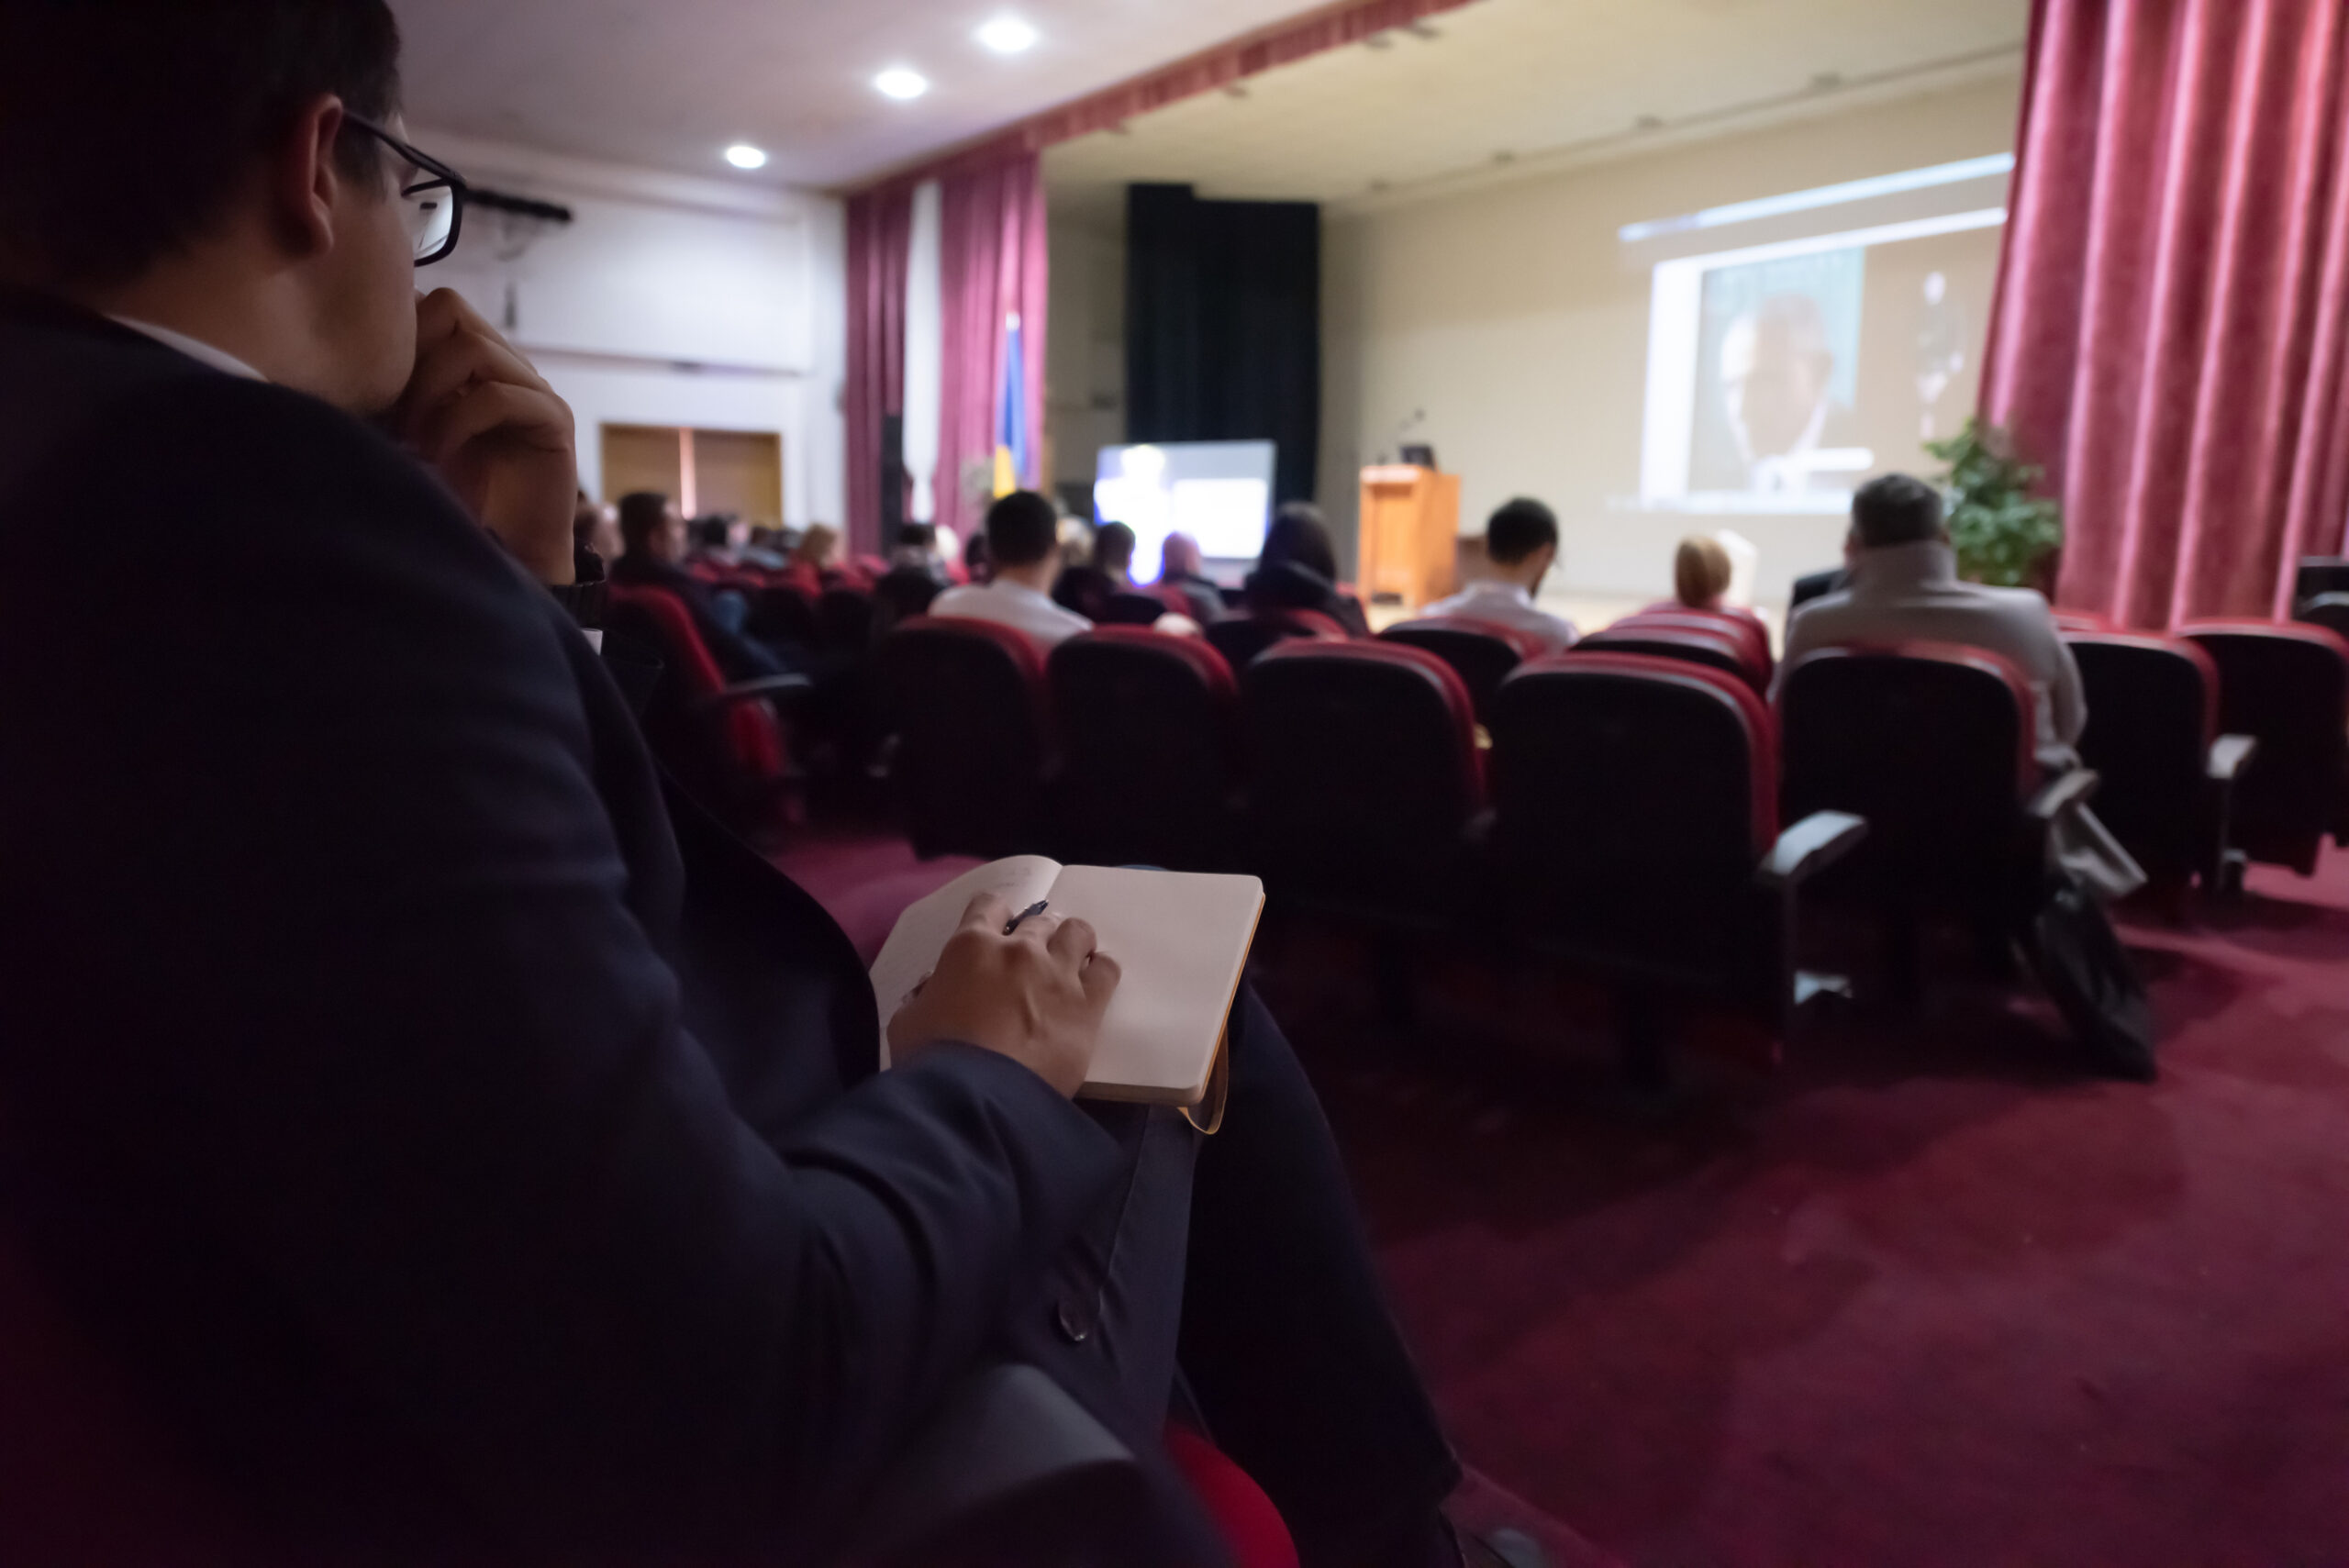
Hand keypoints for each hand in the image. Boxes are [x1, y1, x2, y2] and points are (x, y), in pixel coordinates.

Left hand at [393, 289, 578, 583]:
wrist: (504, 555)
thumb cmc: (452, 499)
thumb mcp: (405, 434)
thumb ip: (390, 394)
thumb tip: (336, 360)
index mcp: (469, 362)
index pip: (430, 304)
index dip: (395, 333)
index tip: (369, 386)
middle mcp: (503, 364)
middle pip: (451, 307)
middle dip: (411, 354)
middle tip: (392, 409)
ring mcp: (532, 389)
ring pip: (473, 346)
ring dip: (430, 391)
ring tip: (413, 439)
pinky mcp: (552, 419)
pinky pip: (499, 396)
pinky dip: (457, 422)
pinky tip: (438, 455)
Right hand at [888, 892, 1119, 1096]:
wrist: (975, 1099)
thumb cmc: (931, 1061)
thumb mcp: (908, 1021)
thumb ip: (925, 997)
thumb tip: (933, 991)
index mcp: (971, 947)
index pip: (988, 905)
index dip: (994, 916)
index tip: (996, 932)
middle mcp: (1019, 949)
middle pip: (1038, 921)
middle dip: (1035, 937)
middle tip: (1030, 964)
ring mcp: (1058, 973)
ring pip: (1078, 932)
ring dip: (1072, 944)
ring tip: (1069, 965)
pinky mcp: (1088, 1004)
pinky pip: (1107, 969)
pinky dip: (1100, 970)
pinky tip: (1092, 985)